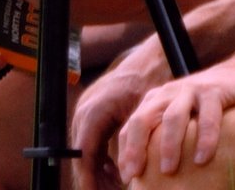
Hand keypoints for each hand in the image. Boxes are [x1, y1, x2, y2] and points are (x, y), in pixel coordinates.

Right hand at [69, 38, 171, 189]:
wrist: (153, 58)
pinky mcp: (92, 111)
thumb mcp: (144, 115)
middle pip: (80, 156)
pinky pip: (90, 141)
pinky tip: (115, 172)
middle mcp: (85, 109)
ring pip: (83, 151)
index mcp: (94, 110)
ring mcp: (86, 109)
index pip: (83, 155)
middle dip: (93, 180)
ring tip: (115, 188)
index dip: (89, 180)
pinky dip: (100, 159)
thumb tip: (130, 173)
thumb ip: (132, 144)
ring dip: (97, 172)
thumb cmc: (151, 82)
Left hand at [114, 61, 234, 181]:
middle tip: (136, 173)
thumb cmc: (210, 105)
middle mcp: (169, 93)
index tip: (127, 176)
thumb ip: (168, 134)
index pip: (133, 126)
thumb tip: (158, 174)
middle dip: (136, 148)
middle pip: (143, 119)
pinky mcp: (215, 91)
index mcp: (157, 100)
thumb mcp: (184, 116)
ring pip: (173, 117)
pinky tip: (202, 159)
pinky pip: (208, 117)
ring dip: (168, 145)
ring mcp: (191, 90)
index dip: (126, 151)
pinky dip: (204, 139)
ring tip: (168, 170)